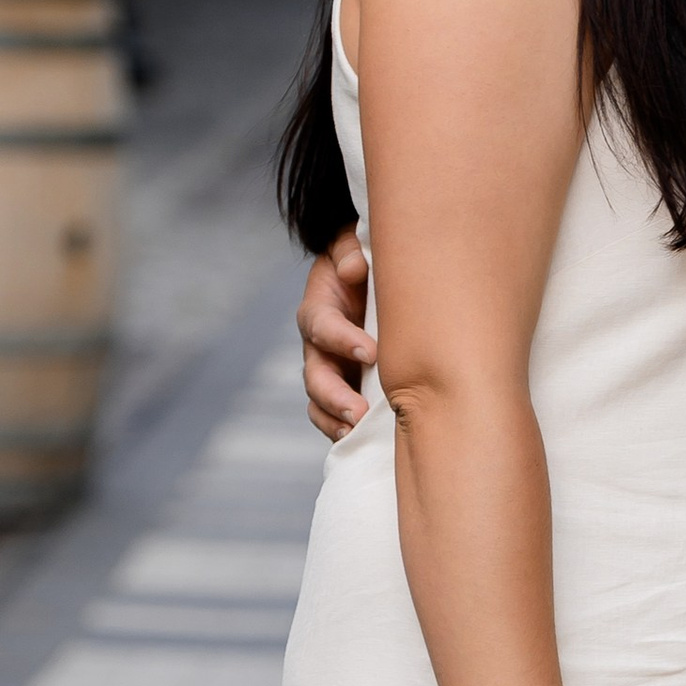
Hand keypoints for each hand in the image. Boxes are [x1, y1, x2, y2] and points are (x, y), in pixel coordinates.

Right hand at [299, 229, 375, 439]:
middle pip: (315, 374)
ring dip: (336, 418)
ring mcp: (329, 369)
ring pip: (320, 400)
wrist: (365, 279)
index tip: (369, 351)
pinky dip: (341, 429)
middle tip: (358, 411)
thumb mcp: (352, 244)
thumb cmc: (362, 260)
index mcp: (320, 307)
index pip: (321, 325)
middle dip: (335, 394)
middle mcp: (318, 344)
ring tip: (356, 433)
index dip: (341, 339)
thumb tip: (354, 267)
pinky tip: (360, 441)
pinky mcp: (343, 387)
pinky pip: (332, 415)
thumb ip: (350, 250)